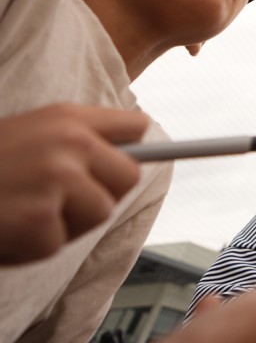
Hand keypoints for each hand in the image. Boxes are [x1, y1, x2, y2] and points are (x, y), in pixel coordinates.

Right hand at [0, 104, 147, 264]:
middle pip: (129, 177)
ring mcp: (57, 179)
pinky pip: (59, 242)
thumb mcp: (28, 133)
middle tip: (61, 201)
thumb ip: (76, 138)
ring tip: (24, 212)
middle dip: (101, 194)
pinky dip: (31, 245)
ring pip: (99, 214)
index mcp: (67, 117)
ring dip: (64, 224)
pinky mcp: (42, 219)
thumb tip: (131, 149)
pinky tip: (5, 228)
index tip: (133, 163)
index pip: (134, 128)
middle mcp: (69, 142)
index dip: (135, 150)